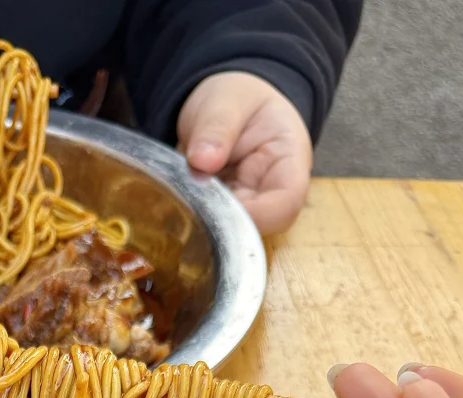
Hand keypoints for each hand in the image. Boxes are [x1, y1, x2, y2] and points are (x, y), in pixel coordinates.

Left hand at [177, 71, 311, 234]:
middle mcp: (270, 195)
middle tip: (187, 198)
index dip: (253, 217)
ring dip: (199, 220)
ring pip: (226, 233)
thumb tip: (202, 161)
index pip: (283, 207)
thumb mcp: (228, 99)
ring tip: (179, 192)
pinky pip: (205, 226)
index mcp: (288, 164)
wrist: (225, 106)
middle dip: (218, 221)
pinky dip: (188, 216)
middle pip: (253, 228)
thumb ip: (217, 126)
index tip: (216, 208)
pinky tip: (174, 199)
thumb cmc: (238, 99)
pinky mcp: (220, 214)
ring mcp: (244, 208)